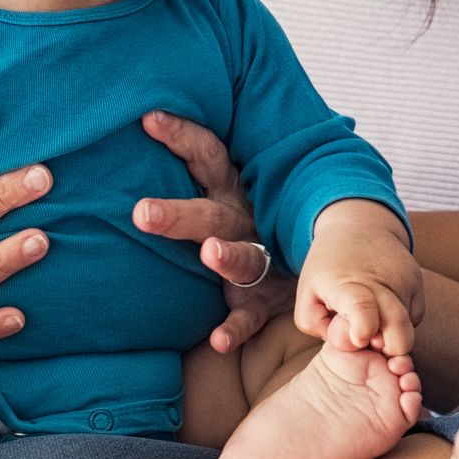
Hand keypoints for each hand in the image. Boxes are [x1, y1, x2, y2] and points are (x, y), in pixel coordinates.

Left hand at [130, 110, 291, 352]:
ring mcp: (260, 261)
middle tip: (141, 213)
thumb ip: (196, 170)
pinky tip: (218, 341)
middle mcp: (245, 222)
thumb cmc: (253, 221)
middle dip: (178, 214)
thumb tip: (142, 123)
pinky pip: (251, 317)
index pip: (208, 155)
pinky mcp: (267, 300)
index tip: (148, 118)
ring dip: (227, 259)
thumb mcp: (230, 191)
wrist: (317, 261)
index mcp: (233, 192)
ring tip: (210, 255)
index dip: (182, 136)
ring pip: (243, 259)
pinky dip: (236, 329)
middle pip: (210, 214)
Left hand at [297, 199, 422, 354]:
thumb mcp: (306, 292)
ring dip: (393, 335)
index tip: (360, 339)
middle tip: (369, 342)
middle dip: (388, 350)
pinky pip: (416, 317)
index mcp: (348, 284)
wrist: (360, 225)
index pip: (362, 308)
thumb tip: (345, 343)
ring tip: (373, 322)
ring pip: (409, 328)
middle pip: (399, 332)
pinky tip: (384, 309)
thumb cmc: (329, 265)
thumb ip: (314, 324)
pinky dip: (402, 322)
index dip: (363, 329)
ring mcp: (404, 281)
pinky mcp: (418, 281)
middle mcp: (381, 282)